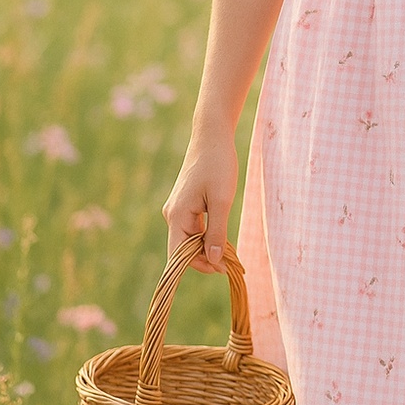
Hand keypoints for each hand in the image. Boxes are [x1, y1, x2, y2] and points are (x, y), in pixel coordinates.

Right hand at [162, 127, 237, 273]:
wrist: (212, 136)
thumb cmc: (218, 165)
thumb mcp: (222, 200)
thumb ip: (216, 232)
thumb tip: (213, 260)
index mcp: (177, 215)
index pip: (179, 255)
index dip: (200, 265)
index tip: (223, 268)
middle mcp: (172, 214)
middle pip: (184, 249)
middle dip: (205, 258)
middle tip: (231, 261)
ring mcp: (178, 208)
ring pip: (189, 238)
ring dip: (207, 247)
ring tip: (230, 251)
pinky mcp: (186, 203)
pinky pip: (193, 227)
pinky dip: (206, 234)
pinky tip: (222, 236)